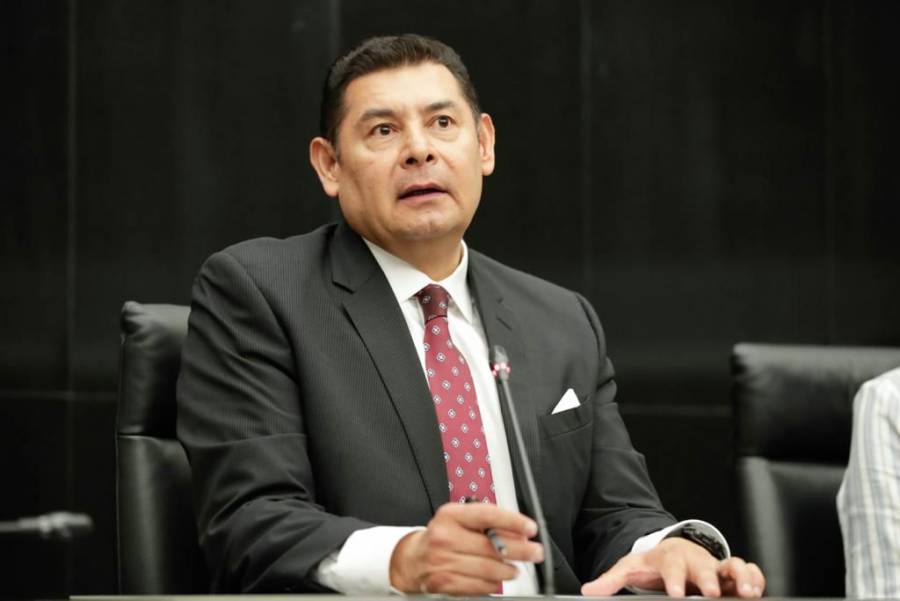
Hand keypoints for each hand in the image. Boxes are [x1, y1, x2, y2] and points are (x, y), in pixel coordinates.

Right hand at [389, 502, 543, 594]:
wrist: (414, 558)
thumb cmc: (443, 536)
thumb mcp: (460, 520)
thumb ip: (488, 522)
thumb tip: (519, 531)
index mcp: (451, 515)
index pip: (487, 515)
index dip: (513, 521)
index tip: (530, 528)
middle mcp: (445, 536)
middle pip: (492, 546)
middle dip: (520, 550)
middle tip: (535, 552)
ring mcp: (443, 561)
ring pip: (488, 568)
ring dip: (508, 570)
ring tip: (515, 569)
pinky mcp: (443, 582)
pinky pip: (478, 586)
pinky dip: (493, 584)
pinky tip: (498, 580)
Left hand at [581, 537, 764, 597]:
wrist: (674, 551)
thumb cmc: (655, 563)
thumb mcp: (631, 569)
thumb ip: (612, 581)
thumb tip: (589, 591)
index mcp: (670, 558)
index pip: (672, 566)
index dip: (675, 579)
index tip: (676, 593)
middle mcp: (695, 560)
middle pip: (704, 565)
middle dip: (709, 578)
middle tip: (711, 593)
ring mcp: (715, 566)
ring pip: (732, 565)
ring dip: (740, 576)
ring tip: (745, 591)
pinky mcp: (730, 575)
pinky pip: (748, 572)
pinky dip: (755, 579)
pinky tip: (756, 591)